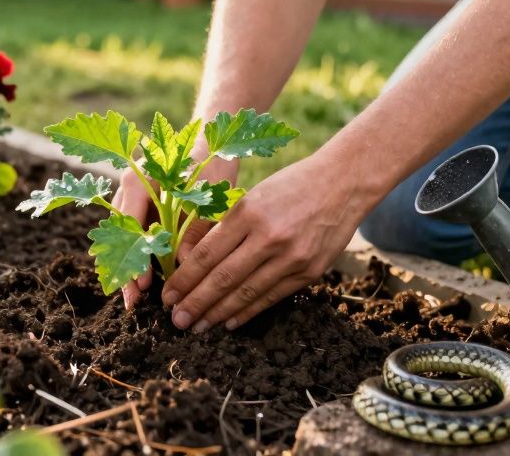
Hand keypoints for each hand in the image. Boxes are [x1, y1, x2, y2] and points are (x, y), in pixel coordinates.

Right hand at [118, 153, 238, 309]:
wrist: (207, 144)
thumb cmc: (207, 164)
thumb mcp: (206, 193)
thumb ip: (195, 227)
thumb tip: (185, 263)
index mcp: (138, 180)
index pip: (131, 226)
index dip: (136, 257)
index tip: (143, 285)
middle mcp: (127, 190)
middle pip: (120, 237)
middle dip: (125, 270)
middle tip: (132, 303)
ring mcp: (130, 200)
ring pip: (123, 240)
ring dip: (128, 268)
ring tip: (134, 300)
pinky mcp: (139, 209)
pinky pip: (132, 237)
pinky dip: (136, 258)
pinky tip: (141, 283)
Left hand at [161, 152, 365, 331]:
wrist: (342, 184)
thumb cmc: (291, 186)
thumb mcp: (253, 196)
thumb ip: (227, 226)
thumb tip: (192, 261)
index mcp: (248, 212)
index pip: (206, 254)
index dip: (184, 279)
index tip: (167, 295)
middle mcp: (268, 237)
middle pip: (223, 278)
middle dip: (195, 303)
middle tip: (176, 320)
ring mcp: (291, 257)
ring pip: (245, 293)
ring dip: (217, 313)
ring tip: (197, 326)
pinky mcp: (308, 272)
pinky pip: (271, 297)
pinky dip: (247, 312)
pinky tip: (228, 321)